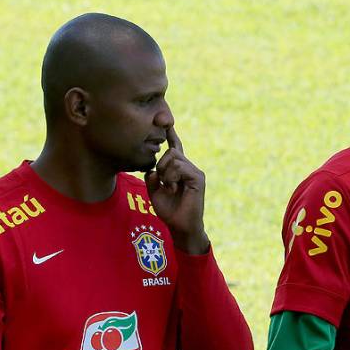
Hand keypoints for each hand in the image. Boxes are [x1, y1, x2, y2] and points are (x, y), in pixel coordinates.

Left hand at [145, 126, 209, 253]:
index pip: (175, 149)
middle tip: (162, 182)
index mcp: (180, 170)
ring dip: (166, 173)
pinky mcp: (198, 178)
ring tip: (169, 187)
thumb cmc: (169, 211)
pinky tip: (173, 188)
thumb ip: (152, 178)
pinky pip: (180, 167)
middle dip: (161, 165)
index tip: (167, 124)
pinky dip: (172, 177)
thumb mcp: (154, 191)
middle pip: (171, 152)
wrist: (181, 226)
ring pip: (174, 158)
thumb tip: (152, 169)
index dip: (171, 136)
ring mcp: (195, 172)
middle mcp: (189, 168)